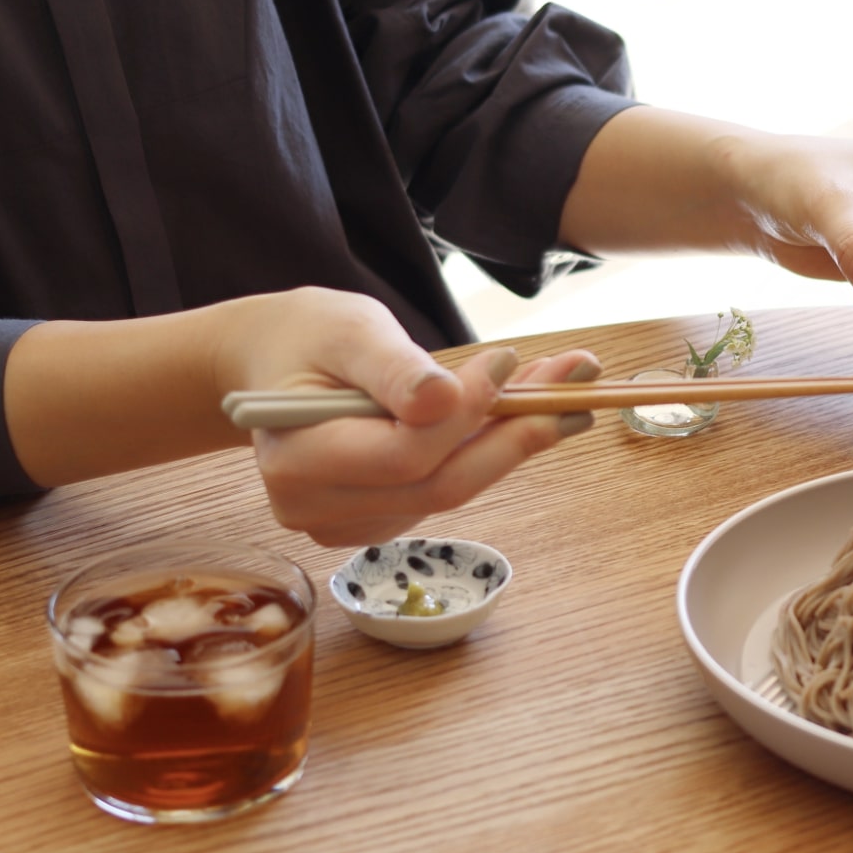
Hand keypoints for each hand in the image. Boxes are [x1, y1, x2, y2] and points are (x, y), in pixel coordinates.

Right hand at [215, 288, 598, 545]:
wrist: (274, 362)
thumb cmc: (309, 337)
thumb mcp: (348, 330)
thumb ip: (394, 368)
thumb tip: (447, 398)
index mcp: (297, 459)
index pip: (405, 453)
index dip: (468, 411)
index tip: (509, 360)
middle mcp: (315, 506)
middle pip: (439, 486)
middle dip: (515, 436)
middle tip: (578, 387)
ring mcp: (346, 522)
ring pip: (450, 489)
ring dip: (512, 441)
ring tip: (560, 388)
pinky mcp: (376, 519)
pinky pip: (443, 490)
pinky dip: (487, 450)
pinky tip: (517, 412)